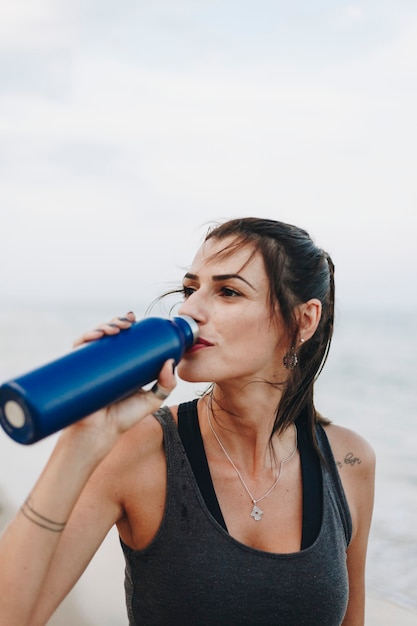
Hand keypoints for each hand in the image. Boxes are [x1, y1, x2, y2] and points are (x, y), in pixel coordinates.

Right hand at [68, 312, 176, 449]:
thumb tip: (170, 362)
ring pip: (94, 337)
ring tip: (115, 329)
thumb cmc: (125, 418)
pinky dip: (85, 337)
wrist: (100, 433)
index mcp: (120, 363)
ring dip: (103, 326)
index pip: (123, 337)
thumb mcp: (152, 399)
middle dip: (117, 322)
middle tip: (127, 324)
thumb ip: (166, 384)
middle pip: (108, 333)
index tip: (135, 320)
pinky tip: (95, 335)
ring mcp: (89, 365)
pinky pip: (78, 348)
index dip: (127, 325)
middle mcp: (103, 361)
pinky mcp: (76, 371)